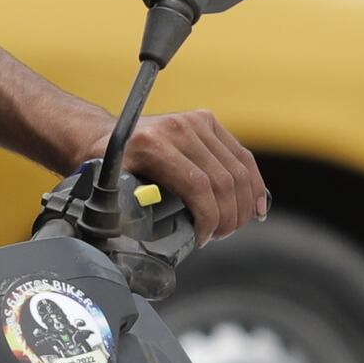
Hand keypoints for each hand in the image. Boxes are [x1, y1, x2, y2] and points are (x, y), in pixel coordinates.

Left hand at [121, 108, 267, 236]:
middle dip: (227, 216)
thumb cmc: (108, 168)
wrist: (107, 134)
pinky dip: (254, 183)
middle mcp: (177, 127)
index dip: (208, 218)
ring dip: (242, 205)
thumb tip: (153, 241)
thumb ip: (131, 210)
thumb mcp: (111, 189)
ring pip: (237, 170)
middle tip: (220, 235)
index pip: (198, 186)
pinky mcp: (208, 121)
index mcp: (152, 145)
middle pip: (222, 180)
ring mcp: (195, 121)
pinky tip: (256, 205)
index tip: (203, 238)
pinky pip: (241, 156)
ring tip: (233, 225)